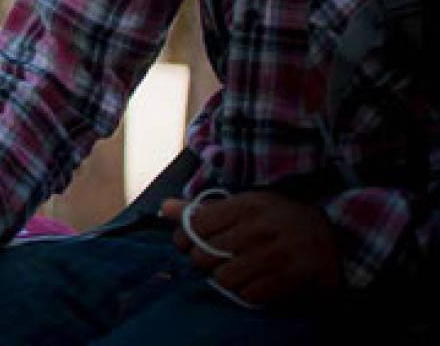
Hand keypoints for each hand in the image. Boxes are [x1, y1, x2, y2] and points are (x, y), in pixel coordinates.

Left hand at [159, 191, 340, 304]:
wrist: (334, 234)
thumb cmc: (278, 218)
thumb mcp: (244, 204)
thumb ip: (203, 209)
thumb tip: (164, 209)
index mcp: (245, 205)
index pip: (194, 225)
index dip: (183, 238)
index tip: (188, 244)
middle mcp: (259, 227)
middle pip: (204, 254)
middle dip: (202, 262)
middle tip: (212, 261)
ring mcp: (275, 253)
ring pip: (224, 278)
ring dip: (224, 280)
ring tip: (233, 273)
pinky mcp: (291, 277)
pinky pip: (250, 294)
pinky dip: (246, 293)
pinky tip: (251, 283)